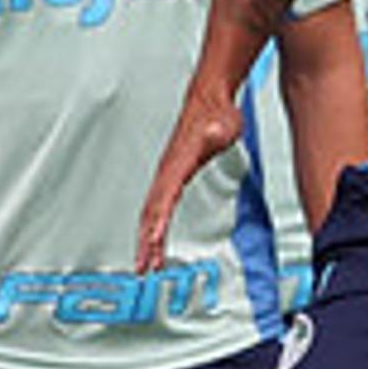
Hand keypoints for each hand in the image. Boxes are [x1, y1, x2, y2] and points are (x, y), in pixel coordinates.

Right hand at [135, 81, 245, 272]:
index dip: (155, 225)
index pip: (161, 201)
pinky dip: (153, 228)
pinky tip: (155, 241)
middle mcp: (166, 173)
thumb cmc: (216, 114)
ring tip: (147, 264)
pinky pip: (158, 208)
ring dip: (146, 240)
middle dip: (145, 243)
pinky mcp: (173, 178)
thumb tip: (215, 133)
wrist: (209, 99)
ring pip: (150, 214)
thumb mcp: (222, 126)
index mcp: (174, 166)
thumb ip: (217, 132)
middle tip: (145, 269)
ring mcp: (167, 176)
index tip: (152, 246)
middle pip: (150, 214)